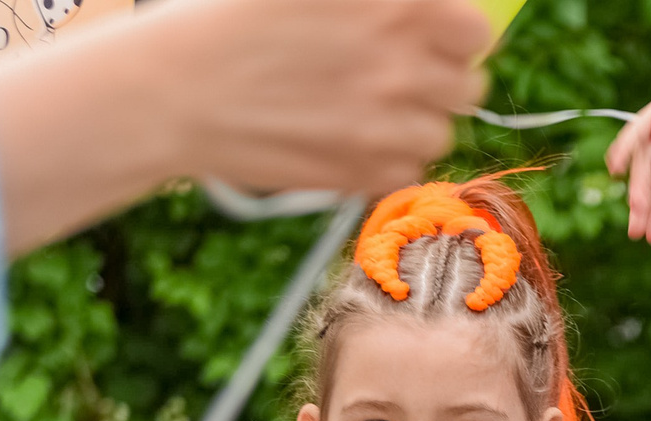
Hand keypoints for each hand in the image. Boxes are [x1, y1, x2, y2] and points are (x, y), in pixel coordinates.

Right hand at [159, 0, 489, 195]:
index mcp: (397, 4)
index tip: (429, 41)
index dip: (454, 37)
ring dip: (414, 125)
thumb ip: (383, 2)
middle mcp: (402, 65)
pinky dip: (386, 162)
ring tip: (365, 111)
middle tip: (396, 79)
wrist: (176, 89)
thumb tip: (423, 11)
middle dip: (439, 82)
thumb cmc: (233, 22)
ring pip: (440, 134)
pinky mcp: (365, 174)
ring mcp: (387, 126)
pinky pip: (408, 173)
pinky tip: (346, 140)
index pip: (475, 31)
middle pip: (468, 87)